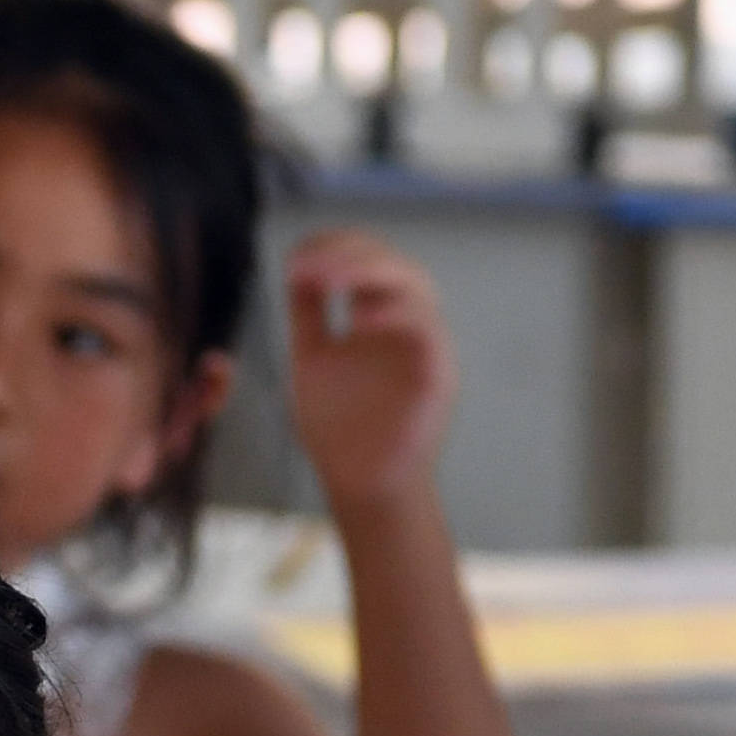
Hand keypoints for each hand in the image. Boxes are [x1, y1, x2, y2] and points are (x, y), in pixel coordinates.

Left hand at [285, 230, 455, 512]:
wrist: (359, 486)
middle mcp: (406, 325)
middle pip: (392, 262)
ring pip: (415, 284)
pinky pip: (426, 327)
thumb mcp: (312, 359)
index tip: (296, 260)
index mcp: (377, 318)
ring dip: (369, 272)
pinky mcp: (439, 373)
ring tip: (328, 280)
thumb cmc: (340, 431)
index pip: (366, 260)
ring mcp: (426, 346)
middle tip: (307, 266)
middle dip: (348, 253)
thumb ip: (308, 315)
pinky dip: (394, 314)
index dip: (334, 248)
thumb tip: (298, 265)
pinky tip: (359, 320)